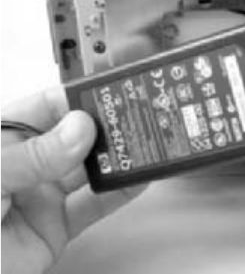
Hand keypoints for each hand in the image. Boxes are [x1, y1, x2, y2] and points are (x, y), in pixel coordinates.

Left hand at [1, 87, 145, 273]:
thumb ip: (32, 156)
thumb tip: (80, 127)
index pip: (44, 107)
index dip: (77, 98)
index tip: (110, 93)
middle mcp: (23, 165)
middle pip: (73, 137)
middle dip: (105, 126)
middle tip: (137, 117)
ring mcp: (39, 197)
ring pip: (87, 170)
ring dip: (117, 157)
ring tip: (144, 144)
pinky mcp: (54, 229)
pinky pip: (92, 207)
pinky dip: (118, 194)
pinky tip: (138, 178)